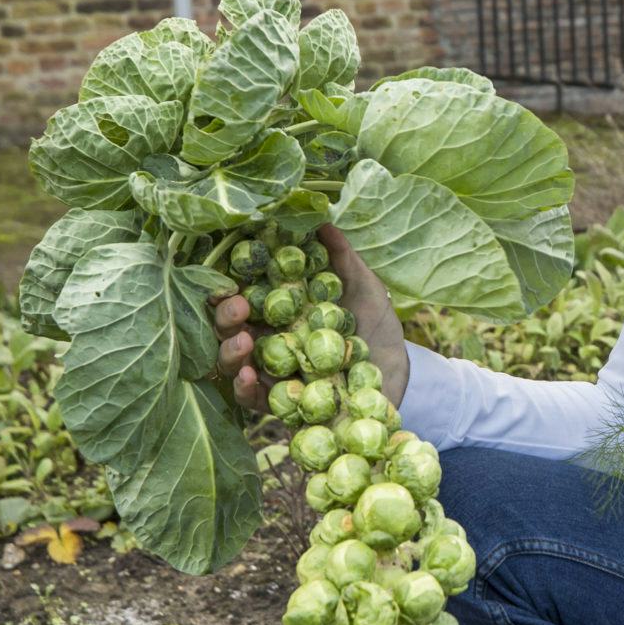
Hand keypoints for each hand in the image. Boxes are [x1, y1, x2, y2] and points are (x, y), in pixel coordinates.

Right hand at [212, 224, 408, 410]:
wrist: (399, 372)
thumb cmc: (376, 325)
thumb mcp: (365, 287)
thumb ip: (342, 259)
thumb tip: (322, 221)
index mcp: (281, 308)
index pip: (243, 294)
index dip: (227, 284)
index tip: (227, 275)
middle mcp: (269, 337)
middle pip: (231, 327)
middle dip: (224, 316)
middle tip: (237, 305)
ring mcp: (273, 371)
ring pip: (234, 363)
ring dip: (230, 351)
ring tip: (244, 339)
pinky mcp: (283, 403)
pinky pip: (253, 399)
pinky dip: (246, 389)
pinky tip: (249, 376)